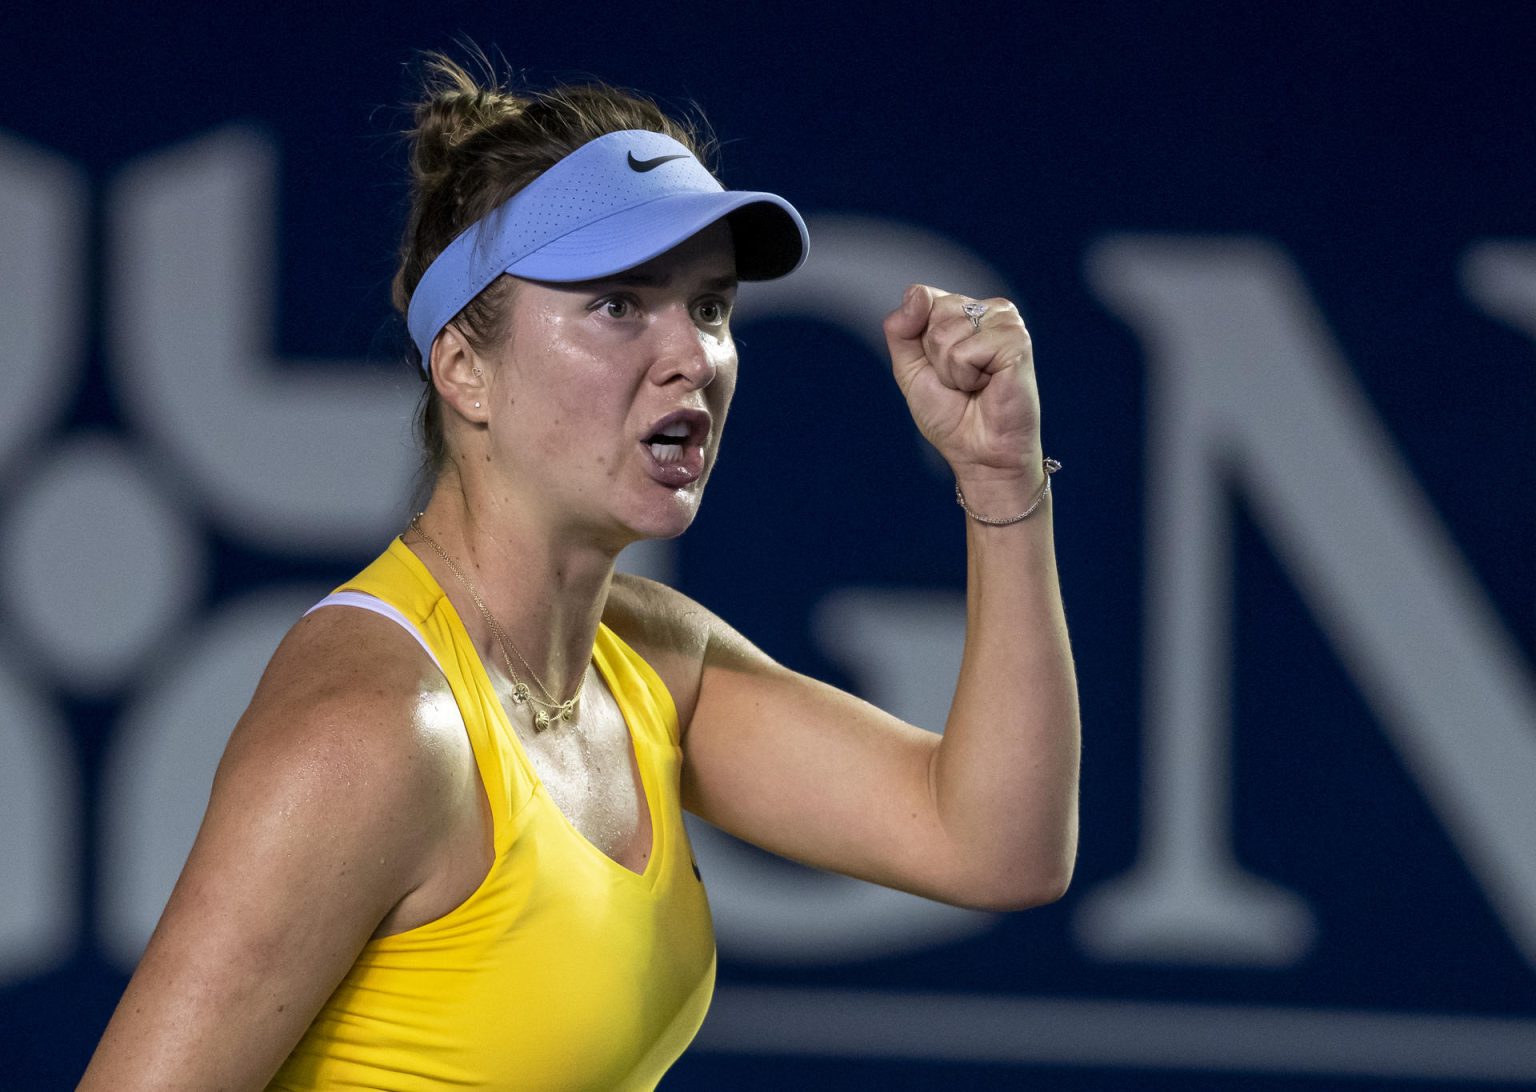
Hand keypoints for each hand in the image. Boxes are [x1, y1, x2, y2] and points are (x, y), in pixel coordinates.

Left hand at [882, 284, 1043, 495]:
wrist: (979, 453)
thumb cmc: (951, 415)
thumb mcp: (910, 369)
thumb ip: (901, 329)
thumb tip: (917, 293)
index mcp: (966, 310)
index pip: (922, 297)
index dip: (919, 339)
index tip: (940, 367)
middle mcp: (989, 310)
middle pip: (933, 312)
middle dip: (935, 357)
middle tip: (960, 381)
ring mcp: (1007, 323)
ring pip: (945, 332)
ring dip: (950, 370)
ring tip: (974, 385)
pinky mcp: (1017, 341)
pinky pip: (965, 352)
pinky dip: (966, 377)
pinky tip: (988, 386)